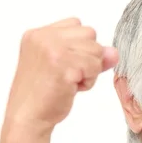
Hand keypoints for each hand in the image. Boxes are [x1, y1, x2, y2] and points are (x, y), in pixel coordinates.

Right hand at [3, 17, 118, 134]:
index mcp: (37, 34)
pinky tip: (71, 89)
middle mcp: (44, 37)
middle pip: (90, 34)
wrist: (27, 117)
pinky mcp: (64, 66)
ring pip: (96, 50)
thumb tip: (113, 52)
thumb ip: (88, 54)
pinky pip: (95, 67)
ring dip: (89, 70)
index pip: (77, 24)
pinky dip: (88, 82)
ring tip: (69, 82)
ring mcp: (54, 50)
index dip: (79, 47)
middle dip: (87, 57)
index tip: (63, 65)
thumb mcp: (63, 67)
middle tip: (67, 75)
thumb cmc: (43, 95)